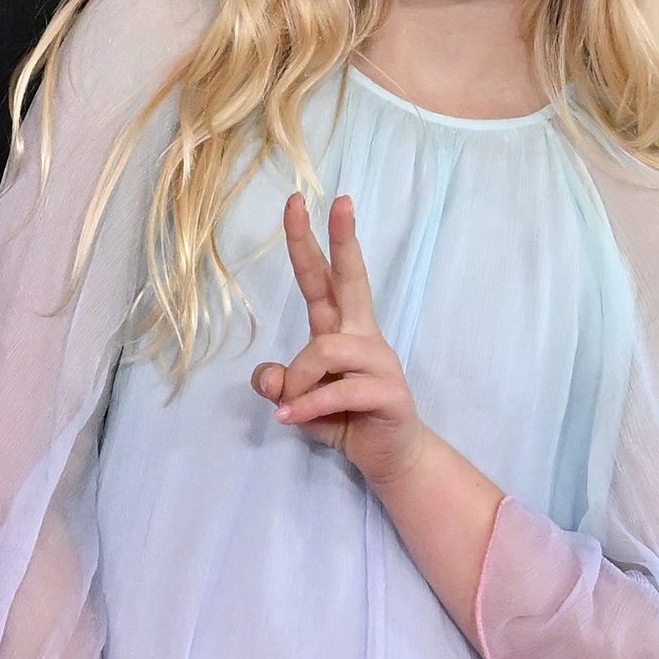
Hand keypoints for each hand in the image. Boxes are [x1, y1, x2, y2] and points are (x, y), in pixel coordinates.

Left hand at [253, 194, 428, 488]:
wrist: (389, 456)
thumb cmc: (343, 419)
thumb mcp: (298, 401)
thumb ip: (280, 385)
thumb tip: (268, 377)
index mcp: (340, 327)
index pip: (321, 277)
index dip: (308, 241)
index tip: (298, 201)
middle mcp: (362, 334)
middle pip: (351, 277)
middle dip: (344, 238)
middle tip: (341, 201)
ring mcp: (379, 360)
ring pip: (323, 349)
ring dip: (297, 381)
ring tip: (290, 408)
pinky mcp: (388, 391)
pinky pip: (336, 390)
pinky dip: (307, 406)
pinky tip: (289, 420)